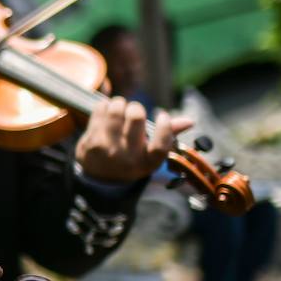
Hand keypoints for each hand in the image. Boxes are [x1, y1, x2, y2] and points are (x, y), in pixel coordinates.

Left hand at [75, 98, 193, 182]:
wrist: (99, 176)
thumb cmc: (131, 159)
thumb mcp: (150, 154)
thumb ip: (167, 135)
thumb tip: (190, 121)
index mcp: (146, 163)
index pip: (161, 145)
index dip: (165, 126)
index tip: (162, 115)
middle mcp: (126, 158)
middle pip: (136, 117)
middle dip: (136, 108)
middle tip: (134, 112)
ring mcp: (106, 150)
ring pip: (116, 109)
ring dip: (120, 104)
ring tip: (120, 110)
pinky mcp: (89, 141)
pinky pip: (101, 110)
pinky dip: (105, 106)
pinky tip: (106, 113)